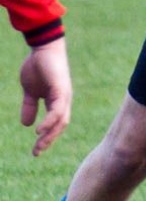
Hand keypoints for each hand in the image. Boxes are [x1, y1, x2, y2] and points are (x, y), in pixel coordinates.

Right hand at [19, 38, 72, 155]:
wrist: (42, 48)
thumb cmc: (37, 66)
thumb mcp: (30, 91)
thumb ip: (29, 106)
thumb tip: (27, 124)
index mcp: (56, 102)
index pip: (54, 124)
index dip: (46, 138)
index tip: (35, 150)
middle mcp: (63, 101)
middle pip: (60, 126)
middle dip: (48, 141)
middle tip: (36, 153)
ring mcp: (64, 96)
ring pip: (61, 121)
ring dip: (50, 135)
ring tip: (39, 146)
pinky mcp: (61, 90)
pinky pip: (58, 110)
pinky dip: (50, 122)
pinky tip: (40, 131)